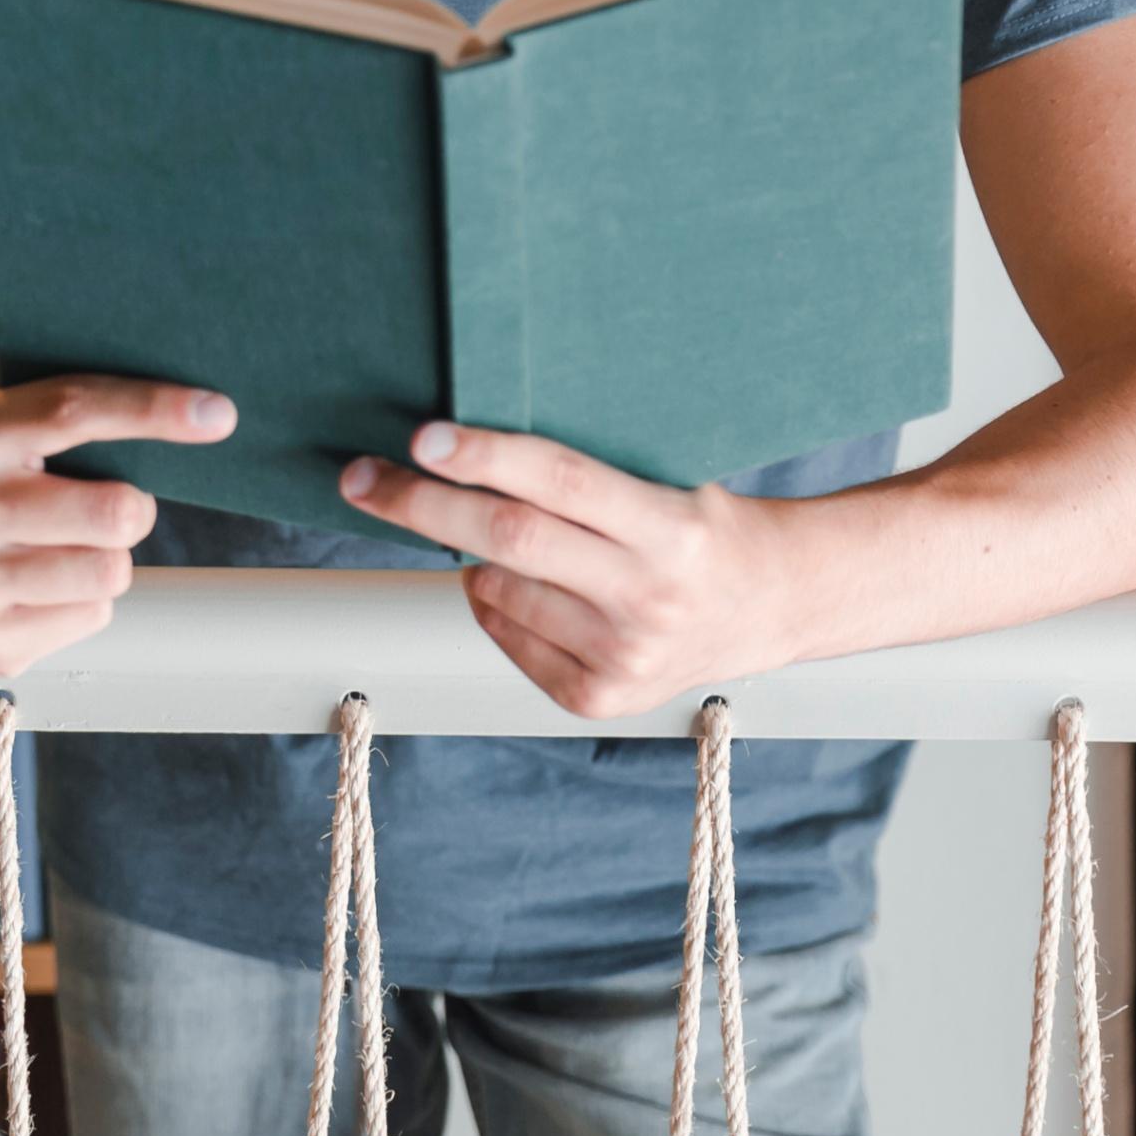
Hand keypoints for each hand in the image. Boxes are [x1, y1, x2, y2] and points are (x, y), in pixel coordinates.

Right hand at [0, 376, 228, 675]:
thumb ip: (64, 415)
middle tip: (98, 506)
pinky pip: (91, 618)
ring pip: (111, 572)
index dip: (154, 411)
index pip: (73, 412)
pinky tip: (29, 583)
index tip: (216, 414)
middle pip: (114, 512)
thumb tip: (194, 416)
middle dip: (129, 508)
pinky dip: (78, 600)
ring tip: (55, 545)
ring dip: (104, 557)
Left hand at [340, 423, 791, 719]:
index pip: (560, 482)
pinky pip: (508, 637)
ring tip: (492, 536)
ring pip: (499, 591)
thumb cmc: (704, 523)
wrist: (772, 605)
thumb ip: (584, 476)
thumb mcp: (668, 481)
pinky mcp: (600, 699)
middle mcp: (648, 597)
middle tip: (363, 478)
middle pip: (510, 540)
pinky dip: (492, 603)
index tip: (422, 437)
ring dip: (471, 557)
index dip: (486, 456)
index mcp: (672, 528)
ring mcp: (624, 657)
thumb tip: (464, 448)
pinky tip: (518, 586)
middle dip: (424, 504)